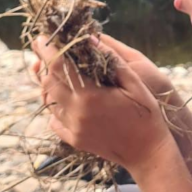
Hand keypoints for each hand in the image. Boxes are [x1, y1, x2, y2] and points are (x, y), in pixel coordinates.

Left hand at [32, 37, 176, 173]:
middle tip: (44, 51)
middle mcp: (76, 113)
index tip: (42, 37)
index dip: (47, 50)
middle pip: (48, 83)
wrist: (148, 153)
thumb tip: (90, 39)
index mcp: (90, 95)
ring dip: (48, 85)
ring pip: (49, 102)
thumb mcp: (134, 82)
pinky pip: (55, 120)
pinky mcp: (75, 140)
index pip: (58, 66)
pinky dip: (54, 106)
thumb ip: (111, 59)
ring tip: (52, 71)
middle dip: (44, 65)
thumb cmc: (146, 114)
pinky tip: (62, 97)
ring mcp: (74, 129)